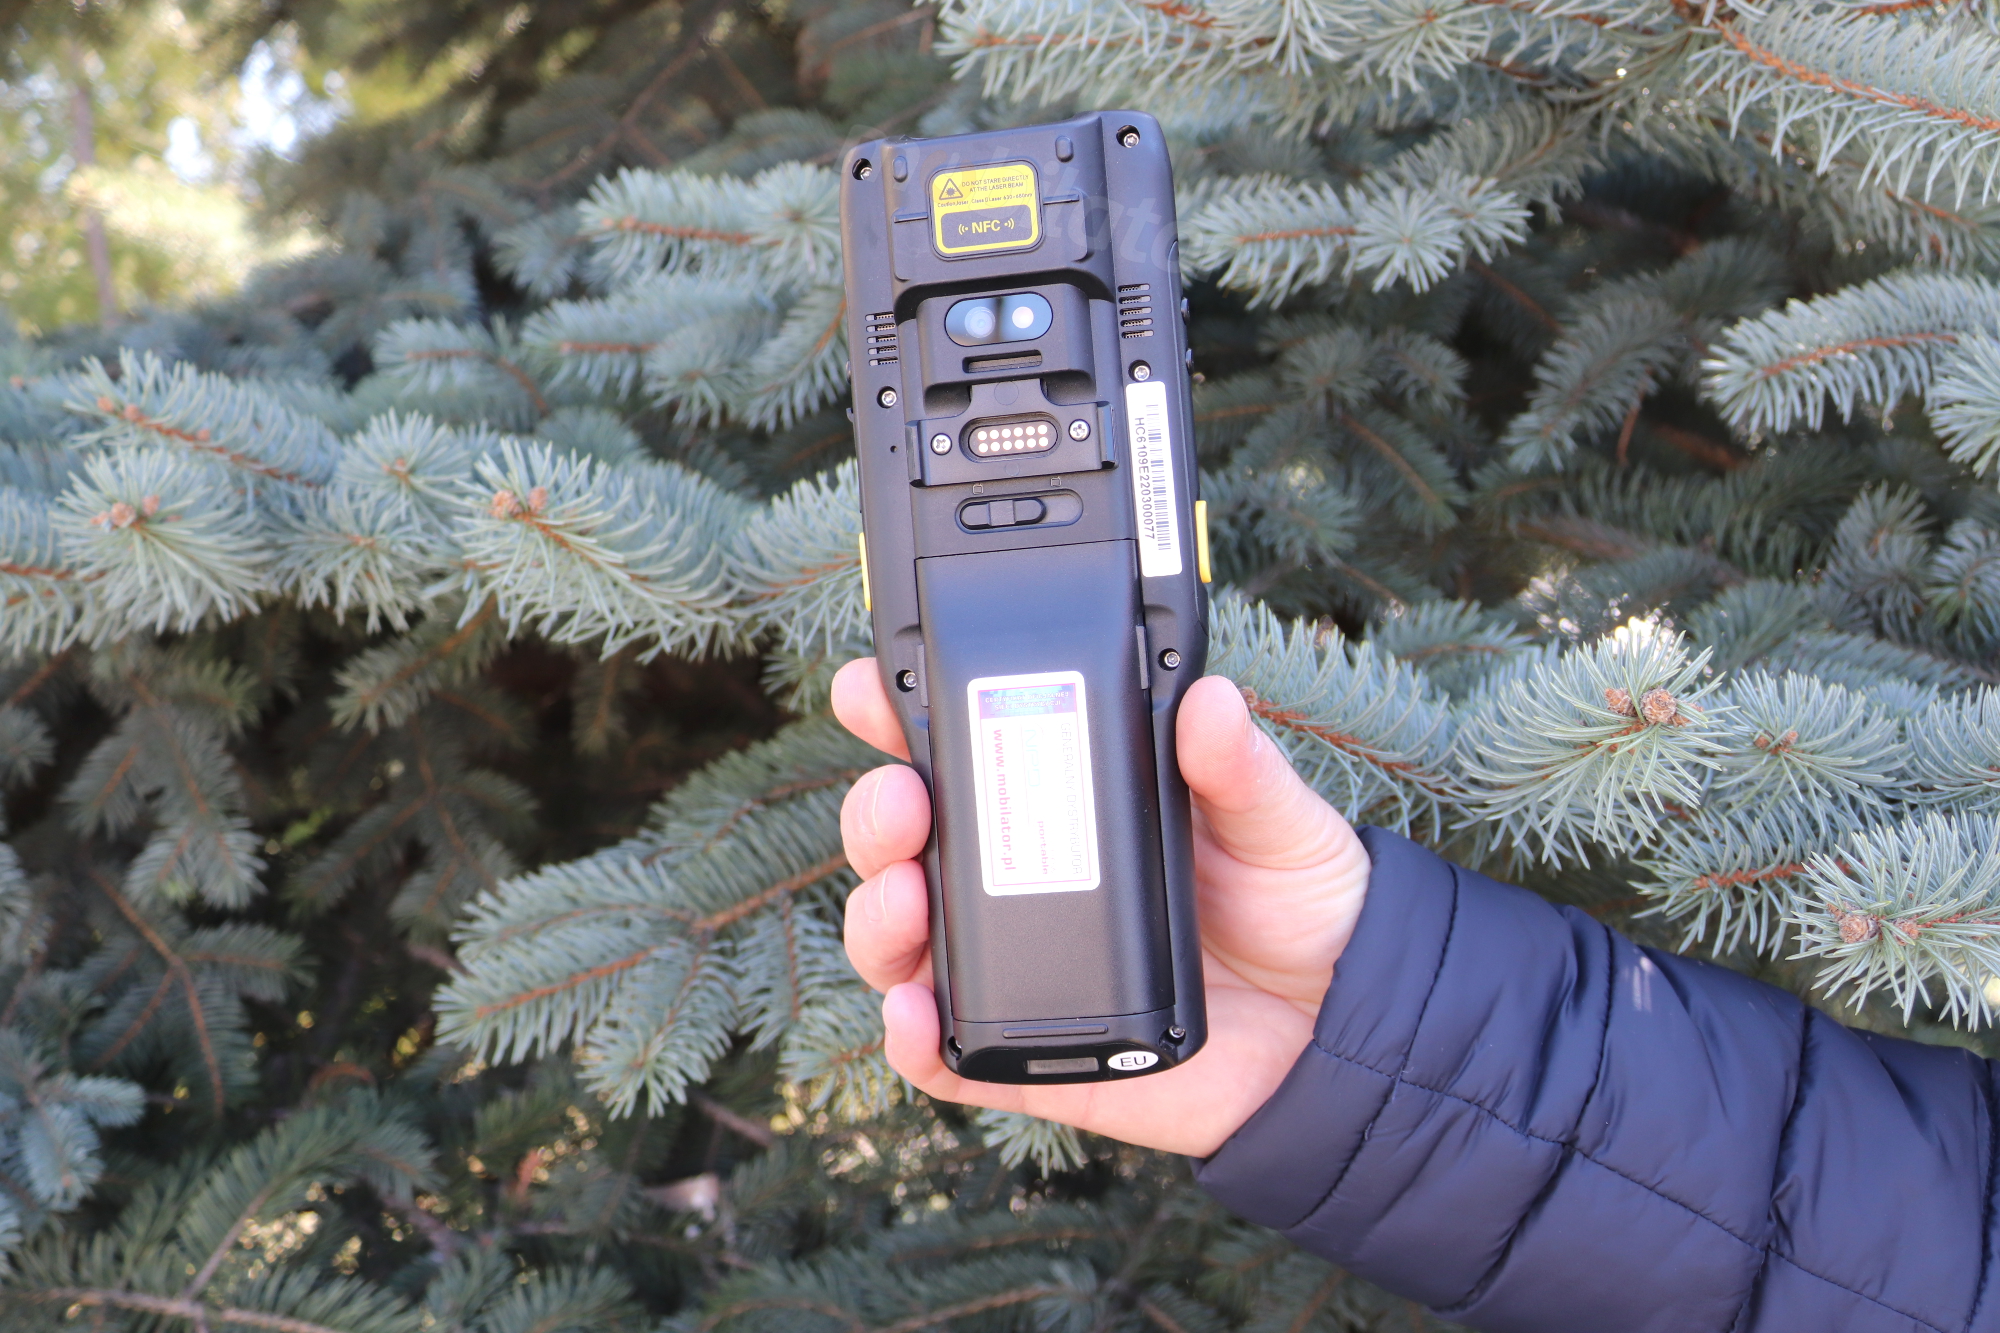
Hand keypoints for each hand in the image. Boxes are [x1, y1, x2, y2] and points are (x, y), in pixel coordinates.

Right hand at [833, 659, 1370, 1157]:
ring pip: (901, 941)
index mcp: (1066, 802)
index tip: (866, 687)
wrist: (1343, 1032)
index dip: (897, 715)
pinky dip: (910, 1038)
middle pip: (906, 842)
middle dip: (875, 814)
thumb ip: (1239, 768)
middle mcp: (1022, 880)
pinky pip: (943, 1057)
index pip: (960, 750)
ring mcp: (1016, 968)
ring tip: (903, 893)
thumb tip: (1208, 701)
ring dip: (877, 914)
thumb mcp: (1277, 820)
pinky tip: (915, 1013)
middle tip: (902, 798)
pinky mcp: (1026, 1058)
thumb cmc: (1301, 906)